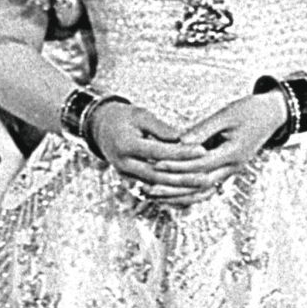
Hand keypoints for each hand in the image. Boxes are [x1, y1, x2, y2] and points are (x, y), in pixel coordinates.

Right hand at [87, 102, 207, 202]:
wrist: (100, 128)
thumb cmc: (123, 117)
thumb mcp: (141, 115)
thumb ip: (161, 129)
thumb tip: (184, 139)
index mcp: (125, 145)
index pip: (158, 151)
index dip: (181, 152)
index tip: (201, 149)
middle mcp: (124, 164)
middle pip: (157, 175)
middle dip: (183, 177)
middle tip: (206, 175)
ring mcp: (125, 175)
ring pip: (156, 186)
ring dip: (179, 189)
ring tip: (200, 185)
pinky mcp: (130, 180)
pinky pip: (152, 190)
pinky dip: (170, 192)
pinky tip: (187, 191)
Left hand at [161, 94, 290, 203]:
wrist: (271, 115)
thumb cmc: (250, 110)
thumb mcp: (226, 114)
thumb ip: (203, 129)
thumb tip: (180, 140)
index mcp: (233, 153)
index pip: (200, 165)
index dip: (177, 166)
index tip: (156, 163)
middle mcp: (232, 167)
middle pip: (199, 184)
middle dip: (173, 186)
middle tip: (149, 186)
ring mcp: (230, 171)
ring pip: (202, 191)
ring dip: (179, 195)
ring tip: (156, 195)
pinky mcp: (227, 170)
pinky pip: (207, 187)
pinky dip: (189, 192)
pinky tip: (172, 193)